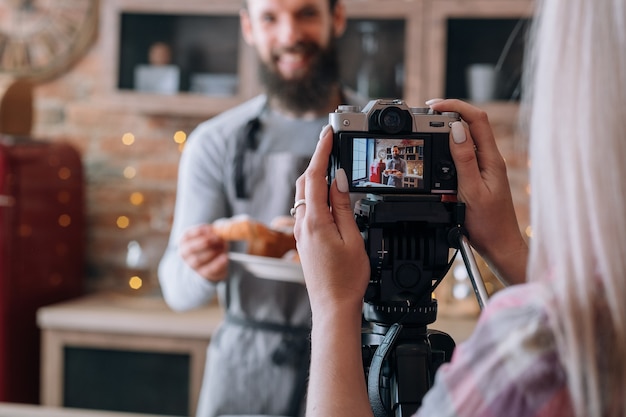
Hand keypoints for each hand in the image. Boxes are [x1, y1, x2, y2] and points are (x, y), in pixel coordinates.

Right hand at [178, 224, 228, 282]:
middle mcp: (185, 254)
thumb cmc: (211, 244)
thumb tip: (221, 229)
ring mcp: (192, 265)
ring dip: (213, 252)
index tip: (210, 229)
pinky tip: (225, 257)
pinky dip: (217, 263)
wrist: (213, 263)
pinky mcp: (203, 274)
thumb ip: (214, 232)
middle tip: (217, 237)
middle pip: (191, 249)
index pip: (187, 236)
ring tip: (224, 246)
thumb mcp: (211, 235)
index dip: (199, 231)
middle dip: (204, 242)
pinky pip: (209, 269)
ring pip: (199, 260)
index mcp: (184, 241)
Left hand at [293, 126, 369, 312]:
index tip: (328, 133)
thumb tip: (338, 181)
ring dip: (315, 176)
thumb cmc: (346, 279)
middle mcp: (302, 224)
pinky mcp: (304, 239)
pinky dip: (315, 194)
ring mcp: (301, 232)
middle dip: (317, 159)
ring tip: (332, 164)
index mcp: (315, 221)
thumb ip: (343, 207)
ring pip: (304, 194)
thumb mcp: (353, 239)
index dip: (322, 151)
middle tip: (332, 144)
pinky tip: (328, 194)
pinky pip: (306, 208)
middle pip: (305, 181)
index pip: (316, 176)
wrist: (332, 306)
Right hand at [429, 99, 527, 284]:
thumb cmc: (488, 224)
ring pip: (466, 140)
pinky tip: (437, 155)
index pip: (477, 120)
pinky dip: (448, 150)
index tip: (434, 106)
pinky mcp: (478, 177)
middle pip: (471, 124)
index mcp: (491, 159)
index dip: (455, 106)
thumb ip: (464, 160)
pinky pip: (463, 156)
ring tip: (428, 130)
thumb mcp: (471, 191)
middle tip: (426, 115)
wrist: (499, 246)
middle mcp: (490, 159)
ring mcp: (485, 168)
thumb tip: (456, 129)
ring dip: (447, 131)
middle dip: (449, 114)